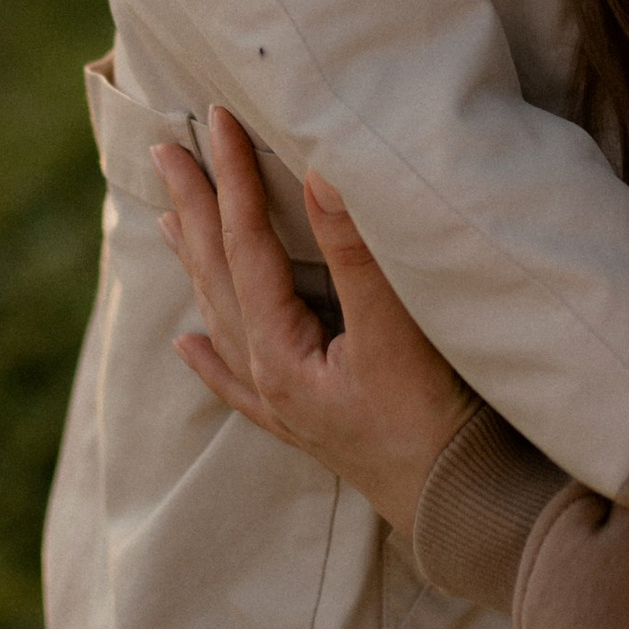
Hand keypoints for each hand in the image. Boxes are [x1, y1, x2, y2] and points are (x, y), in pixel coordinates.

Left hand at [156, 111, 469, 538]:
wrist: (464, 508)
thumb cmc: (438, 421)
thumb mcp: (399, 331)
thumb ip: (356, 254)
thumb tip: (321, 175)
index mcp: (279, 351)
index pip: (245, 244)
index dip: (233, 177)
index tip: (214, 120)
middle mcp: (267, 377)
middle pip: (218, 276)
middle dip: (194, 209)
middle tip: (164, 150)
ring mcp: (282, 404)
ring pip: (221, 319)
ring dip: (196, 264)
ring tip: (167, 220)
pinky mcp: (305, 425)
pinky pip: (237, 381)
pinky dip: (208, 357)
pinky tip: (184, 345)